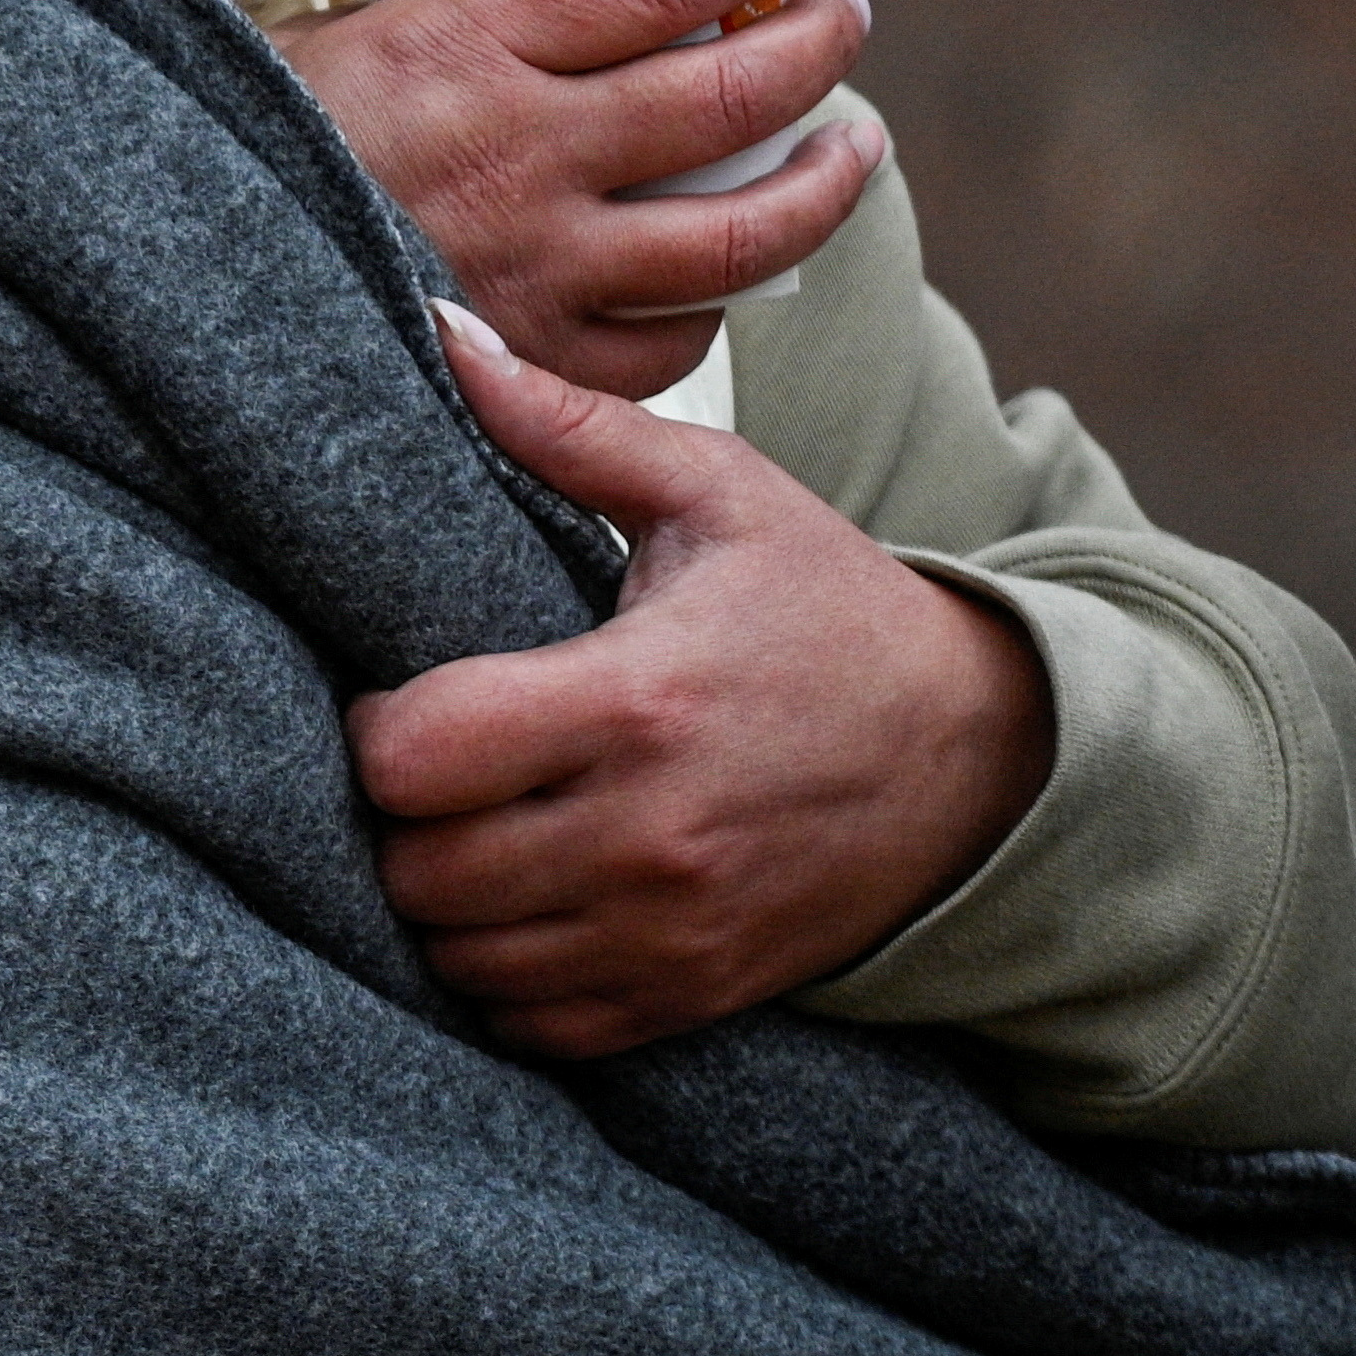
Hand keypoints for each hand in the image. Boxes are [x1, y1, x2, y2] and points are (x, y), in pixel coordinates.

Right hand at [270, 0, 878, 395]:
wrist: (164, 277)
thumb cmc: (235, 138)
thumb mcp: (325, 37)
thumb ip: (443, 25)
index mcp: (466, 42)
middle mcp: (521, 150)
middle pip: (734, 92)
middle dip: (821, 41)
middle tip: (843, 13)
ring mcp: (537, 267)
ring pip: (741, 233)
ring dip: (823, 181)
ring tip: (851, 143)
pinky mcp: (533, 362)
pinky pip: (671, 342)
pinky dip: (715, 304)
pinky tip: (729, 274)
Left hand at [346, 300, 1056, 1060]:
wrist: (983, 756)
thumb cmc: (826, 607)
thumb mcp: (718, 493)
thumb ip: (568, 426)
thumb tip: (442, 332)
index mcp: (638, 699)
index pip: (414, 756)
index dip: (373, 727)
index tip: (396, 693)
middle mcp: (649, 835)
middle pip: (420, 871)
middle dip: (393, 817)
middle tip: (421, 765)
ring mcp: (671, 931)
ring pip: (461, 958)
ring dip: (437, 899)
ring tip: (464, 826)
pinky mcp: (691, 994)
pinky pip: (533, 1023)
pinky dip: (498, 976)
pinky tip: (515, 901)